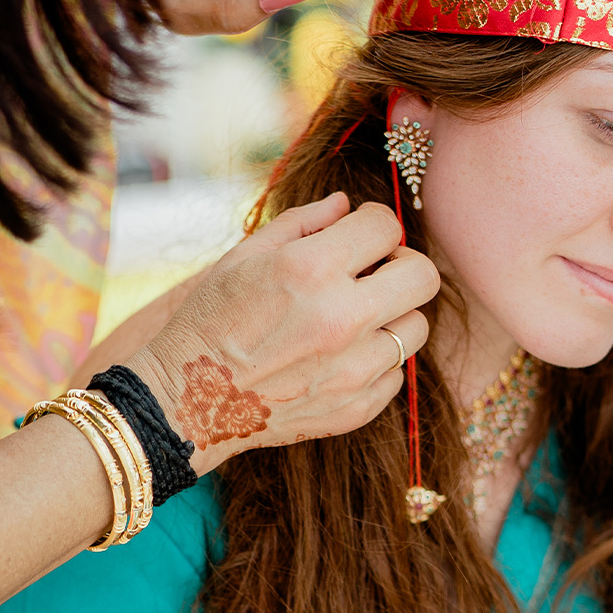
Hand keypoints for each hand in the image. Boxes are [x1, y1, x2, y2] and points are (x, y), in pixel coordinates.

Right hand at [125, 192, 438, 472]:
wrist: (189, 402)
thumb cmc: (210, 320)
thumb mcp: (244, 257)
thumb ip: (302, 222)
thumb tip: (347, 206)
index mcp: (310, 269)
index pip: (386, 225)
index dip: (375, 224)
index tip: (361, 235)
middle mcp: (340, 318)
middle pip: (423, 276)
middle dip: (403, 265)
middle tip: (375, 272)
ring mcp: (352, 368)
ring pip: (416, 327)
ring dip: (393, 316)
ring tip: (356, 319)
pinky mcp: (356, 407)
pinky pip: (397, 373)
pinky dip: (376, 361)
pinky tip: (340, 357)